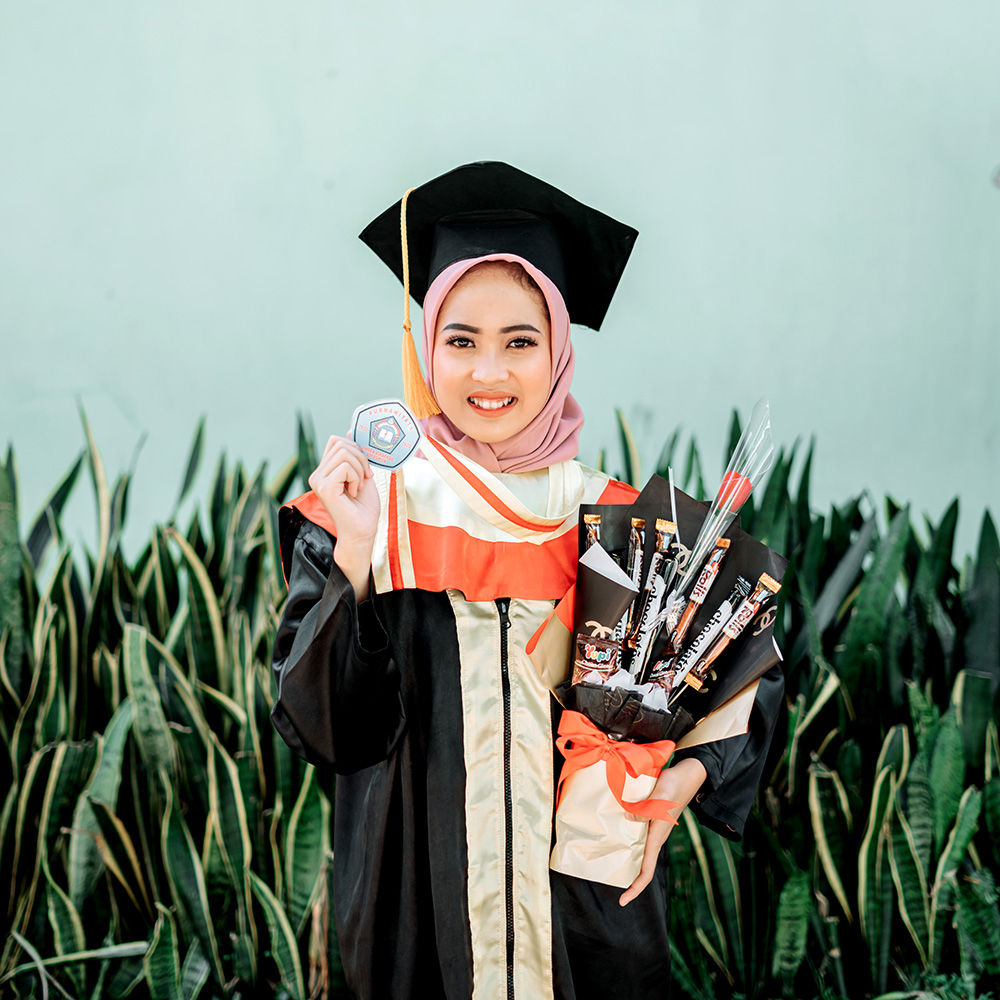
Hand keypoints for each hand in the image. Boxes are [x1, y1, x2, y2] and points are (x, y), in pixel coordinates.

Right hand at [308, 436, 380, 598]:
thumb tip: (350, 430)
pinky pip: (346, 466)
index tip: (365, 470)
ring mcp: (317, 480)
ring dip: (360, 469)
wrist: (363, 532)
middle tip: (364, 479)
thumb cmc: (363, 508)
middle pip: (341, 443)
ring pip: (345, 453)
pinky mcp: (324, 487)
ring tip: (358, 487)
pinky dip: (357, 478)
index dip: (356, 449)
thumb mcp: (362, 474)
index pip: (336, 440)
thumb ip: (356, 455)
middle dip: (361, 458)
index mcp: (324, 470)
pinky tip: (354, 493)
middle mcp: (317, 474)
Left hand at [619, 757, 707, 906]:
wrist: (686, 775)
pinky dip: (627, 839)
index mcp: (657, 836)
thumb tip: (628, 820)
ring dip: (628, 860)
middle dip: (630, 880)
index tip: (623, 901)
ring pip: (639, 851)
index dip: (635, 888)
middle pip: (643, 866)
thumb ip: (644, 810)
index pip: (646, 870)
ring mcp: (654, 829)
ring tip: (609, 864)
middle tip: (612, 887)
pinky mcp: (652, 819)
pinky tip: (615, 834)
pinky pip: (638, 835)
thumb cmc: (673, 786)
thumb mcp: (658, 797)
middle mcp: (655, 837)